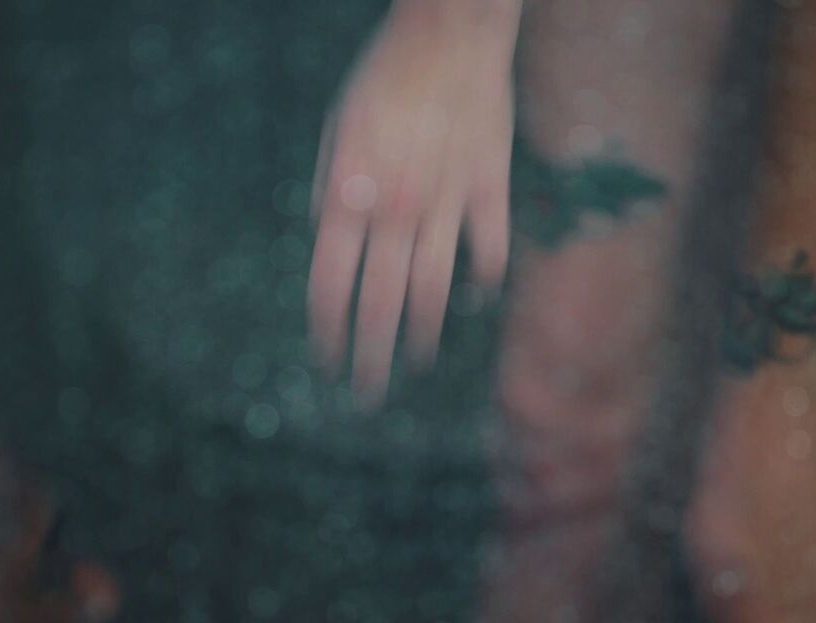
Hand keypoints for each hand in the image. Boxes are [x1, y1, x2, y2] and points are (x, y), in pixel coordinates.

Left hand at [307, 3, 519, 408]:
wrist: (449, 34)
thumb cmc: (382, 77)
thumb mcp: (336, 130)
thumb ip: (332, 190)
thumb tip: (329, 237)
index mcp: (350, 197)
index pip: (330, 286)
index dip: (327, 330)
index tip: (325, 358)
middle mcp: (397, 212)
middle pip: (380, 305)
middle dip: (371, 357)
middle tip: (366, 394)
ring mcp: (447, 205)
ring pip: (434, 291)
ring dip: (422, 333)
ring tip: (414, 359)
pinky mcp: (489, 190)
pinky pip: (487, 251)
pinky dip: (481, 281)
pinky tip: (475, 301)